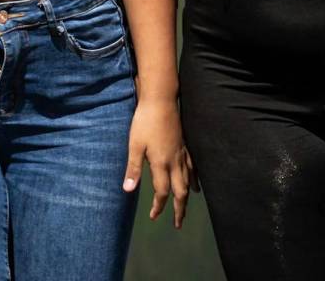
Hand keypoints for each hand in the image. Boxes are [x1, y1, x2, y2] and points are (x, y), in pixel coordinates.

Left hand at [123, 97, 193, 227]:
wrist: (161, 100)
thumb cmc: (144, 121)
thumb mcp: (134, 145)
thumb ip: (133, 169)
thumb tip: (128, 190)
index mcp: (161, 163)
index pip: (162, 192)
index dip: (159, 206)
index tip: (154, 217)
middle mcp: (175, 161)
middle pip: (180, 191)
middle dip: (179, 209)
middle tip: (178, 223)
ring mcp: (182, 153)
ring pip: (189, 180)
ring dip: (187, 196)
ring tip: (188, 206)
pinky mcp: (185, 144)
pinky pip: (194, 167)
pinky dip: (195, 178)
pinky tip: (196, 183)